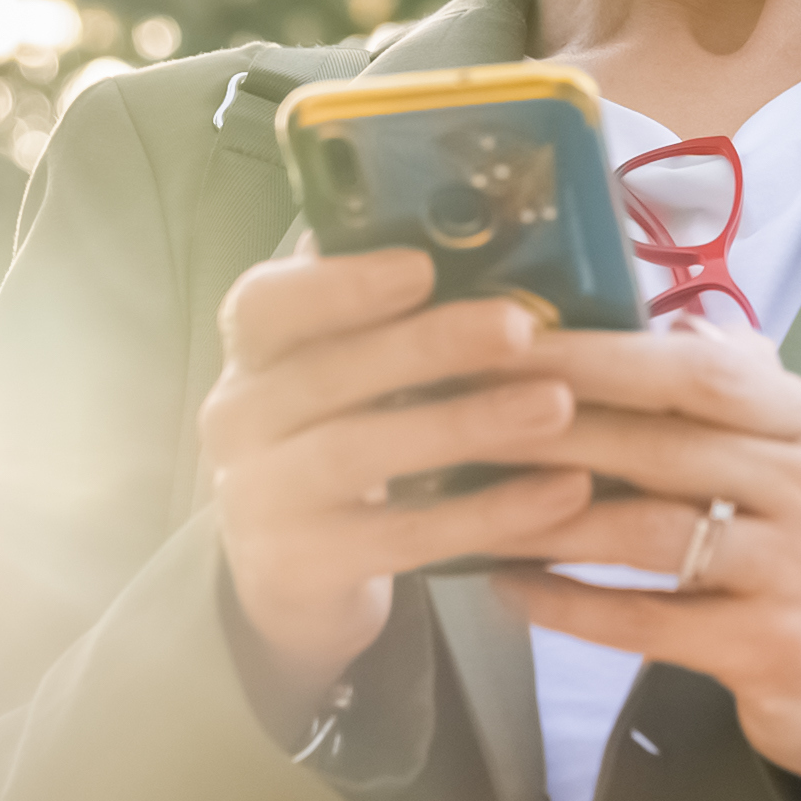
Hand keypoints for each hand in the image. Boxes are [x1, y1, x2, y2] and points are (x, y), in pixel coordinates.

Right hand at [201, 245, 600, 715]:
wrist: (291, 574)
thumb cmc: (347, 434)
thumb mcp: (347, 372)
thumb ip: (388, 312)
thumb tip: (483, 226)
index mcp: (254, 353)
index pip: (264, 304)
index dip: (339, 284)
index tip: (420, 267)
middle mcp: (238, 420)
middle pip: (327, 374)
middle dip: (428, 346)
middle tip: (520, 327)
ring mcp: (259, 498)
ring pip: (360, 454)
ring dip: (465, 425)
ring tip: (555, 405)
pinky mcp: (302, 567)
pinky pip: (405, 537)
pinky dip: (488, 513)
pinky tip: (562, 491)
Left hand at [488, 322, 800, 788]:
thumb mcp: (794, 455)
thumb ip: (738, 388)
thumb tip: (671, 321)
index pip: (698, 371)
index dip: (597, 355)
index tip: (509, 344)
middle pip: (662, 444)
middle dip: (549, 428)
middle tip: (460, 419)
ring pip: (646, 531)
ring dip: (544, 518)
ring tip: (469, 506)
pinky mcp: (772, 648)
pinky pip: (646, 620)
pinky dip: (567, 603)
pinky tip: (508, 588)